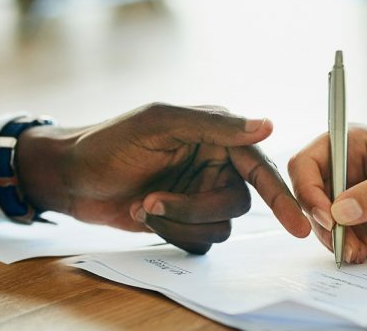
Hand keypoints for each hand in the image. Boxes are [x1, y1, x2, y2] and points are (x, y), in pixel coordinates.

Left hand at [17, 103, 309, 253]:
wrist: (70, 178)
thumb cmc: (108, 143)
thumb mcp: (159, 124)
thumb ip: (214, 126)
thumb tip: (266, 124)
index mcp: (215, 135)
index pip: (258, 166)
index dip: (281, 195)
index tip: (296, 224)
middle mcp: (214, 165)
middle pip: (236, 203)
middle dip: (194, 209)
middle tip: (151, 203)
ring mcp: (199, 195)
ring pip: (218, 227)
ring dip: (178, 223)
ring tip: (141, 206)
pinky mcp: (183, 221)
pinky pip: (200, 242)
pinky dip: (171, 234)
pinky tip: (140, 215)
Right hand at [287, 125, 366, 262]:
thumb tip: (338, 211)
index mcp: (349, 143)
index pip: (306, 164)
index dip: (308, 191)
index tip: (326, 217)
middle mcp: (343, 167)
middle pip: (308, 195)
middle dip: (322, 222)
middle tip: (343, 243)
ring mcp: (349, 194)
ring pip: (320, 220)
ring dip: (335, 240)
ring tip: (360, 252)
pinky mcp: (359, 218)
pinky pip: (338, 235)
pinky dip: (346, 247)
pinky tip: (366, 252)